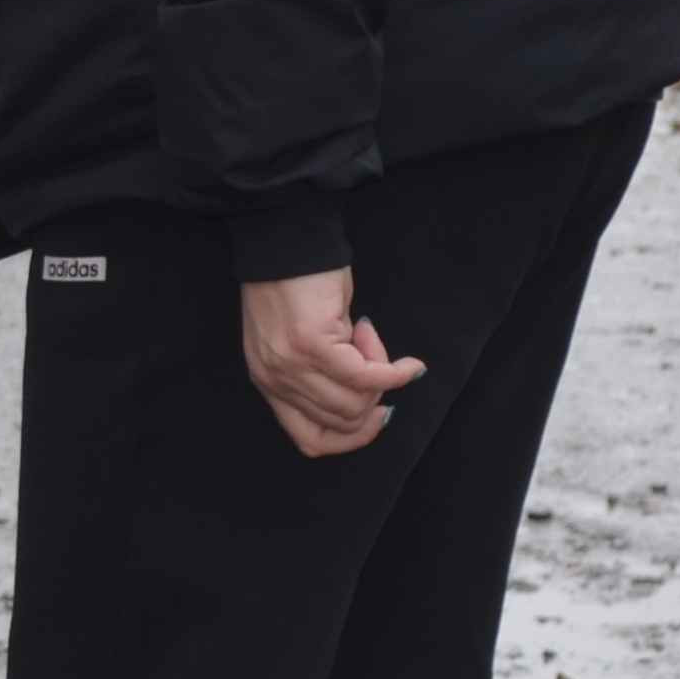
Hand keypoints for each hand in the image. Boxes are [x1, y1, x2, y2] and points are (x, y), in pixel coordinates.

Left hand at [241, 271, 423, 459]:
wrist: (283, 238)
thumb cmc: (295, 281)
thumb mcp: (301, 340)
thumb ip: (322, 372)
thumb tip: (369, 391)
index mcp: (269, 382)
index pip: (310, 440)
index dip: (353, 438)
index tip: (379, 414)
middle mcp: (275, 381)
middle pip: (341, 423)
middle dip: (374, 398)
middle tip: (378, 358)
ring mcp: (291, 367)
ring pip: (355, 404)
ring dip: (380, 378)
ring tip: (370, 337)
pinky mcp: (312, 347)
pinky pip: (366, 376)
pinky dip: (395, 372)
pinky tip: (409, 364)